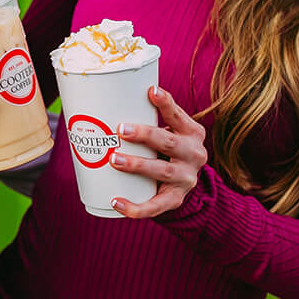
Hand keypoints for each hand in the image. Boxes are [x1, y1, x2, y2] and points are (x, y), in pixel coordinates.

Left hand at [108, 85, 206, 218]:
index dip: (166, 104)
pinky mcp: (175, 199)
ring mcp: (186, 178)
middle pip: (170, 143)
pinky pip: (155, 206)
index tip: (150, 91)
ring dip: (137, 165)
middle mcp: (195, 154)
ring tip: (114, 159)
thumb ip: (147, 117)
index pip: (179, 115)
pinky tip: (116, 202)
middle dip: (145, 135)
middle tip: (120, 129)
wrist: (183, 182)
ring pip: (162, 171)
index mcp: (192, 132)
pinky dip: (135, 207)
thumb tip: (103, 99)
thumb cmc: (165, 148)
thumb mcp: (168, 130)